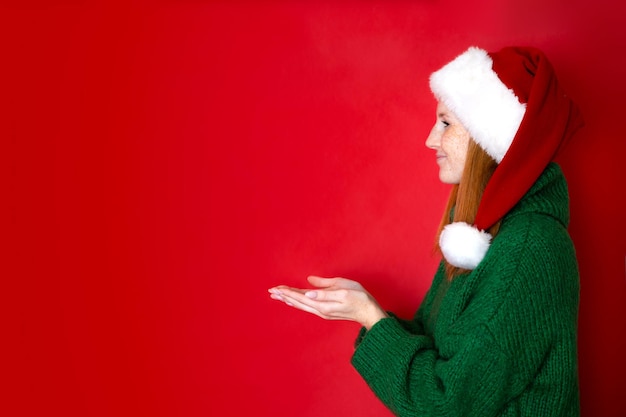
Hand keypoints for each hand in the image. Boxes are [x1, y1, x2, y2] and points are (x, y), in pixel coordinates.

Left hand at [268, 276, 387, 328]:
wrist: (369, 312)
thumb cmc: (359, 297)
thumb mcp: (343, 289)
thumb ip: (325, 288)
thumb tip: (308, 287)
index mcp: (323, 304)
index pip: (301, 296)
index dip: (288, 291)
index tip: (276, 288)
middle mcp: (320, 310)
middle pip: (298, 302)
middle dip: (284, 296)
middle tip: (270, 291)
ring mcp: (323, 312)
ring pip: (301, 305)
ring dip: (289, 299)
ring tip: (277, 295)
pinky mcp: (325, 311)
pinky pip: (306, 307)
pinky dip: (297, 303)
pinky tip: (292, 301)